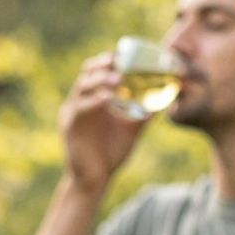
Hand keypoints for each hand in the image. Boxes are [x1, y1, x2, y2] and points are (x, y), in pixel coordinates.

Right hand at [59, 53, 146, 195]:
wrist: (94, 181)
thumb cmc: (111, 156)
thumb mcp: (132, 130)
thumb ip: (145, 114)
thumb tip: (165, 100)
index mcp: (94, 99)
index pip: (99, 70)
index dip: (110, 59)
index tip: (126, 54)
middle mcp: (81, 102)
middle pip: (88, 72)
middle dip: (103, 63)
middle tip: (120, 60)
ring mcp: (72, 113)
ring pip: (83, 86)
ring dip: (100, 79)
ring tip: (118, 78)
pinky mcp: (69, 127)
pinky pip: (80, 108)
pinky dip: (94, 101)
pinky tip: (107, 99)